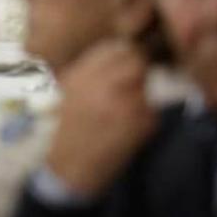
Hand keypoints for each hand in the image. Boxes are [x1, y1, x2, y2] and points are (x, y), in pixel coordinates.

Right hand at [45, 40, 156, 198]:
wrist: (68, 168)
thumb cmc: (66, 129)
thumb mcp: (68, 91)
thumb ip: (89, 70)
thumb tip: (115, 52)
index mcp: (83, 75)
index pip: (116, 48)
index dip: (124, 55)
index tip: (124, 64)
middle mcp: (106, 85)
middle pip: (137, 62)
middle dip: (136, 72)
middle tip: (130, 87)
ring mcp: (127, 104)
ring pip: (146, 87)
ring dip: (140, 97)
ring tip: (122, 113)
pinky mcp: (142, 124)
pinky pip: (151, 112)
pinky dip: (143, 120)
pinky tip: (125, 131)